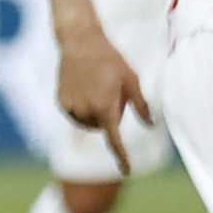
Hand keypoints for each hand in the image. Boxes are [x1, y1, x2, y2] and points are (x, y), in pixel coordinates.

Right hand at [55, 29, 152, 175]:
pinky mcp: (61, 103)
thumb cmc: (110, 60)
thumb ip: (141, 105)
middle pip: (103, 127)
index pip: (115, 140)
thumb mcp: (131, 80)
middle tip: (111, 90)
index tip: (128, 170)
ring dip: (95, 112)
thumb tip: (151, 125)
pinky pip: (76, 114)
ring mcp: (71, 108)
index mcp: (105, 108)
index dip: (122, 157)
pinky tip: (84, 85)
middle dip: (110, 114)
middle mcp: (86, 112)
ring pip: (89, 122)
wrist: (80, 42)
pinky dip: (82, 107)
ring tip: (96, 85)